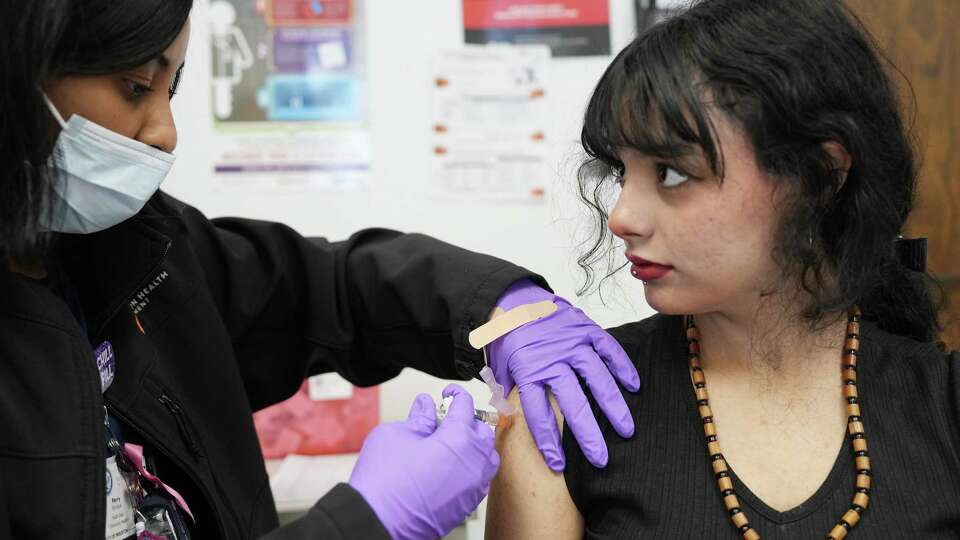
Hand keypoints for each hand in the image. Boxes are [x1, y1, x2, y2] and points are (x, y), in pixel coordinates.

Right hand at [349, 385, 498, 539]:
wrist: (377, 521)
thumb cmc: (384, 482)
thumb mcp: (397, 435)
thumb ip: (418, 418)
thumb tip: (426, 407)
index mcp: (458, 439)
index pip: (465, 406)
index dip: (456, 394)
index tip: (448, 394)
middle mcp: (473, 462)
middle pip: (481, 430)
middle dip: (465, 420)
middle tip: (444, 419)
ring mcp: (473, 485)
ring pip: (486, 455)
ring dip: (473, 444)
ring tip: (450, 442)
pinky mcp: (467, 504)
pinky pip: (480, 478)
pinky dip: (471, 466)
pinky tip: (450, 465)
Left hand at [487, 280, 639, 469]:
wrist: (516, 299)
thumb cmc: (510, 338)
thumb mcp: (501, 368)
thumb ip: (509, 395)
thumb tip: (510, 423)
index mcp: (527, 371)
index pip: (537, 412)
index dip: (548, 440)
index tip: (558, 463)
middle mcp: (552, 359)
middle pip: (573, 402)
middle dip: (588, 434)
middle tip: (601, 458)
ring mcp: (572, 344)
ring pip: (597, 379)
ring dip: (613, 406)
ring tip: (625, 429)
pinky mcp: (586, 329)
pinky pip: (608, 350)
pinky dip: (622, 367)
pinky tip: (633, 386)